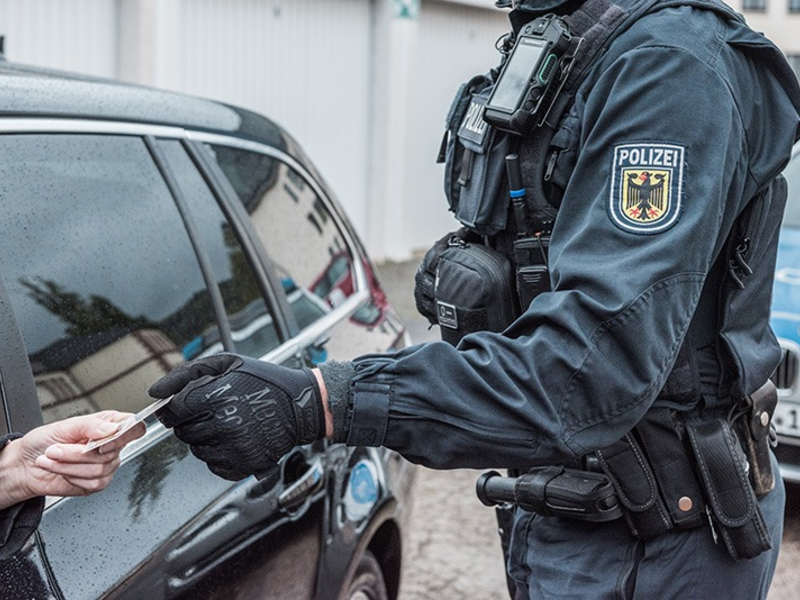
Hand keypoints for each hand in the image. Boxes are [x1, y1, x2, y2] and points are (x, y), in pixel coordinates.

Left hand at [0, 411, 144, 509]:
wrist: (26, 465)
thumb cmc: (43, 442)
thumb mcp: (64, 426)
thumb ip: (90, 425)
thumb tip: (112, 428)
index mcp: (108, 425)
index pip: (134, 427)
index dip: (124, 435)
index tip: (102, 441)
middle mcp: (110, 445)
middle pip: (111, 452)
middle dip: (77, 453)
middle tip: (56, 449)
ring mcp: (106, 465)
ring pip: (99, 469)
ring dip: (69, 466)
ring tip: (52, 459)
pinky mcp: (97, 483)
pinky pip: (93, 484)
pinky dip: (72, 478)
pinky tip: (62, 471)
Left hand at [149, 353, 325, 480]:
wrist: (302, 407)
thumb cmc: (265, 381)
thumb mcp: (228, 363)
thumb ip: (186, 373)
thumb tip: (154, 392)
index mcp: (219, 397)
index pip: (175, 411)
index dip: (176, 408)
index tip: (185, 405)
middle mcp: (226, 425)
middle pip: (183, 432)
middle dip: (191, 420)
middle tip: (213, 411)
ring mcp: (235, 448)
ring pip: (196, 449)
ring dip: (204, 437)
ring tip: (227, 423)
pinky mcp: (244, 465)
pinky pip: (213, 465)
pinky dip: (218, 454)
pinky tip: (234, 438)